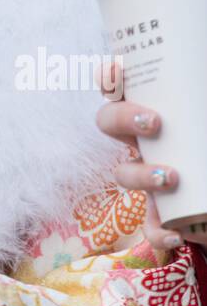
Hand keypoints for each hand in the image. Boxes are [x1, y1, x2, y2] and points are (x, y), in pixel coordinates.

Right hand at [94, 58, 182, 251]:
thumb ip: (206, 102)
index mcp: (154, 108)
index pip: (119, 85)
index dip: (109, 76)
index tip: (118, 73)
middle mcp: (144, 139)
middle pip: (108, 121)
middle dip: (121, 118)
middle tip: (153, 123)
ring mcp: (148, 176)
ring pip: (122, 174)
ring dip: (140, 174)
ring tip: (170, 177)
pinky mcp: (162, 213)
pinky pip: (149, 226)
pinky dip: (158, 232)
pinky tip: (176, 233)